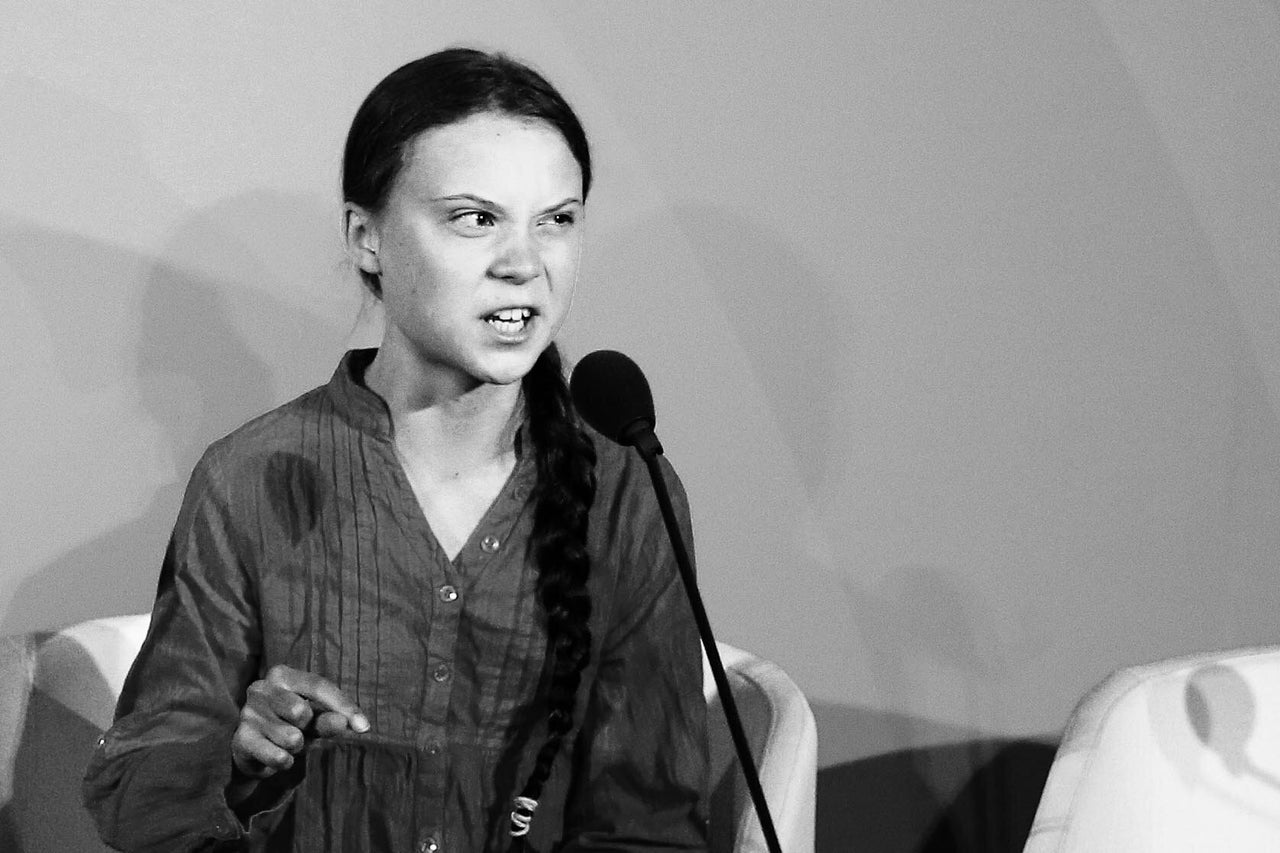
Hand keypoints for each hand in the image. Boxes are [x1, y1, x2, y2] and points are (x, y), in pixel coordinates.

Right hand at [231, 664, 369, 777]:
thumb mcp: (314, 721)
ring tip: (285, 743)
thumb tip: (347, 723)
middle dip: (308, 728)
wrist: (253, 751)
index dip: (344, 706)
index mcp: (282, 675)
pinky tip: (277, 757)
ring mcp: (247, 713)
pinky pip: (278, 756)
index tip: (364, 728)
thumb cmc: (290, 726)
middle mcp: (260, 688)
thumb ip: (330, 719)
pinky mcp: (240, 739)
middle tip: (299, 731)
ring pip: (291, 737)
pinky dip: (285, 762)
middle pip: (302, 711)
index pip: (318, 686)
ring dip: (296, 747)